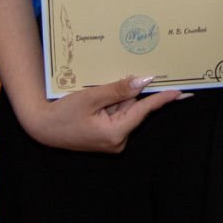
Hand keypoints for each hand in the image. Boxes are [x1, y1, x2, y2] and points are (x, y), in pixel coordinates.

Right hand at [21, 76, 183, 153]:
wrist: (41, 128)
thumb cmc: (62, 114)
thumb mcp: (90, 97)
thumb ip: (118, 90)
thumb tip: (143, 81)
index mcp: (116, 133)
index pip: (143, 110)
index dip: (162, 98)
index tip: (180, 92)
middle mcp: (118, 140)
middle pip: (132, 108)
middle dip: (125, 93)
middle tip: (109, 85)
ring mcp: (112, 140)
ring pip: (123, 110)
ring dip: (114, 98)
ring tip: (92, 96)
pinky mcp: (106, 136)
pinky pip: (115, 115)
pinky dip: (110, 104)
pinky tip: (93, 100)